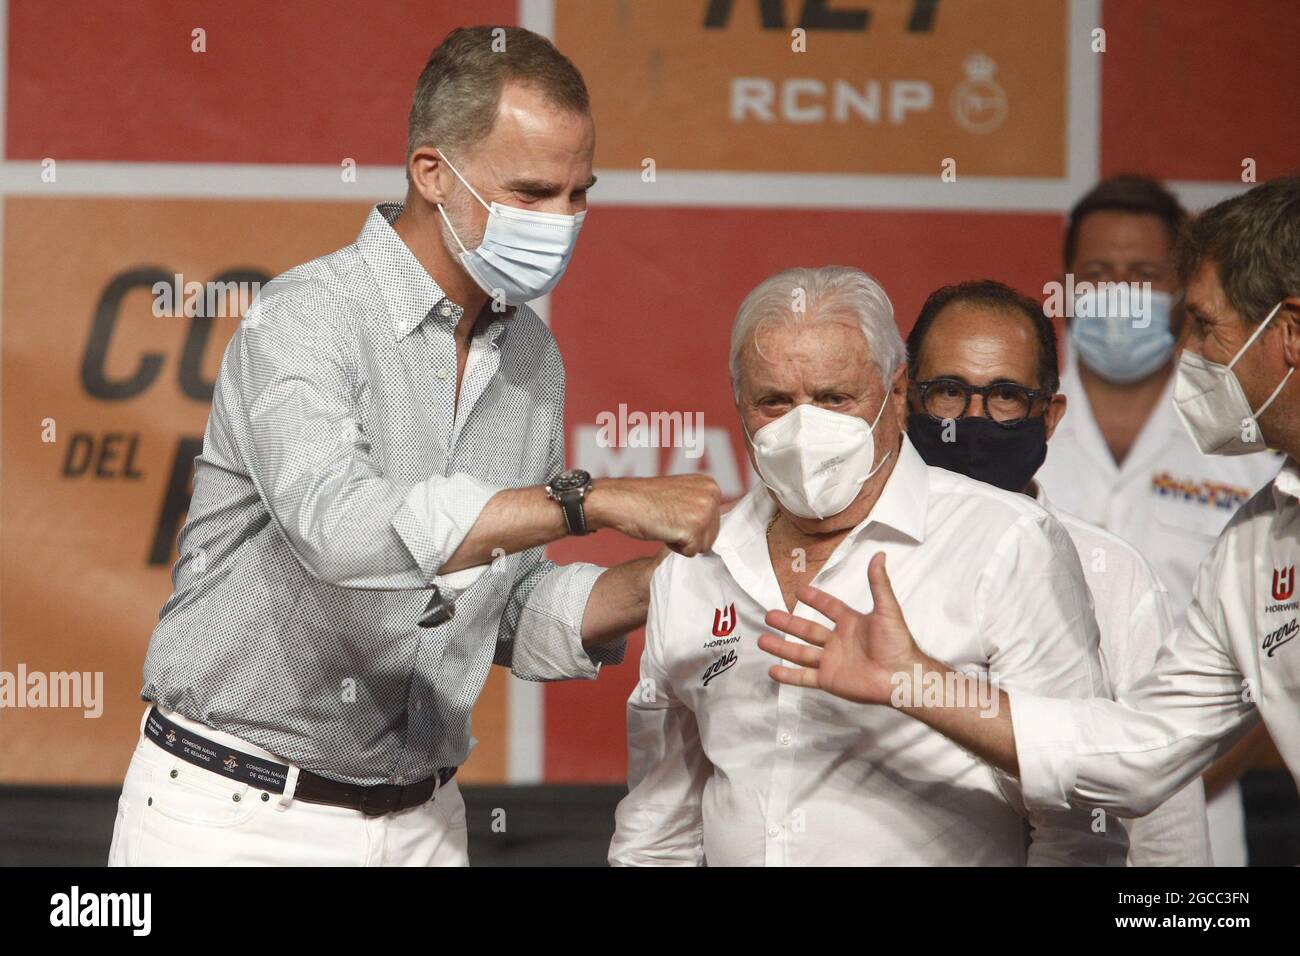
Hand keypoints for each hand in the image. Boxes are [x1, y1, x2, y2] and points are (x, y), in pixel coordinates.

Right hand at [587, 475, 720, 556]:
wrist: (620, 501)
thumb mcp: (682, 495)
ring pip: (705, 545)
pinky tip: (663, 529)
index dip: (692, 526)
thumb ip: (701, 505)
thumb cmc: (645, 501)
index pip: (715, 521)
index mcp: (711, 485)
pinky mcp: (694, 527)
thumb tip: (718, 524)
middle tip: (668, 519)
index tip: (675, 515)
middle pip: (713, 535)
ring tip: (666, 523)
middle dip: (690, 535)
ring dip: (684, 542)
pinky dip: (675, 548)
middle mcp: (712, 494)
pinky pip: (692, 553)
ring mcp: (704, 510)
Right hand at [757, 552, 925, 704]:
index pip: (828, 607)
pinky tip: (772, 670)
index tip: (798, 590)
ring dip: (781, 647)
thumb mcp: (887, 609)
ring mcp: (832, 662)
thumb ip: (879, 583)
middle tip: (769, 615)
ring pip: (800, 653)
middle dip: (788, 623)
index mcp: (851, 623)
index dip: (814, 599)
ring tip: (762, 640)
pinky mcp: (829, 680)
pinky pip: (804, 677)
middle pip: (807, 630)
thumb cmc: (897, 643)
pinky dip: (788, 675)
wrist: (901, 676)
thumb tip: (880, 555)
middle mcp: (838, 641)